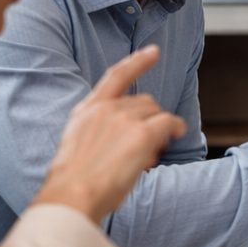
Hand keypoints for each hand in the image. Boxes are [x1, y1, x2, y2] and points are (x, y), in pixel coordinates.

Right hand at [34, 46, 186, 221]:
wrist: (71, 195)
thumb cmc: (74, 183)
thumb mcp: (78, 147)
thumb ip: (101, 134)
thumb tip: (131, 138)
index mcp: (86, 111)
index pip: (115, 77)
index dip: (137, 62)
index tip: (153, 51)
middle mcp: (105, 109)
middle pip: (144, 101)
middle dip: (150, 118)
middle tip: (147, 144)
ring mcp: (124, 119)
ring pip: (156, 112)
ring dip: (160, 127)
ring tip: (150, 152)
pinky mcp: (142, 133)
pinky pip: (169, 123)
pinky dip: (175, 128)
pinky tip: (176, 135)